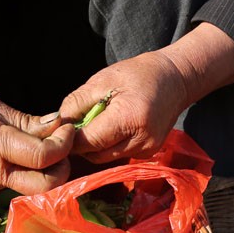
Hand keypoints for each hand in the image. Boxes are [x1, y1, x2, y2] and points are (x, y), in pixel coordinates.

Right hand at [0, 88, 74, 194]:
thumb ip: (25, 120)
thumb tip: (56, 124)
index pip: (44, 156)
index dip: (64, 143)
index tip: (67, 126)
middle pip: (47, 186)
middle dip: (65, 166)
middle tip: (65, 143)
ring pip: (37, 188)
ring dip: (53, 170)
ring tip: (52, 144)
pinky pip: (23, 182)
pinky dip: (37, 170)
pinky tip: (35, 150)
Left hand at [55, 22, 233, 164]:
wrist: (176, 79)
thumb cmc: (139, 74)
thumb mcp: (103, 79)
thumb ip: (77, 102)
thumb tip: (57, 124)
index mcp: (129, 118)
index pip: (88, 141)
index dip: (70, 138)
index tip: (60, 129)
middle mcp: (141, 141)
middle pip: (95, 154)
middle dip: (81, 144)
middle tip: (74, 126)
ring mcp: (147, 150)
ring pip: (105, 158)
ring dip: (93, 147)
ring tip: (92, 125)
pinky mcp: (148, 153)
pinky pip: (117, 155)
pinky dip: (107, 146)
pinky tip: (108, 129)